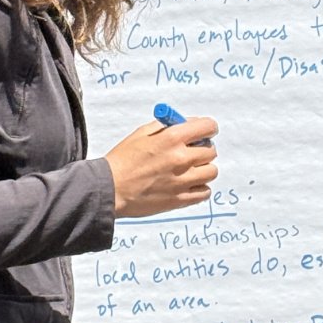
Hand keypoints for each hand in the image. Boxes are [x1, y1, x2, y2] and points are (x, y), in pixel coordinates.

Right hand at [105, 117, 219, 218]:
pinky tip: (187, 185)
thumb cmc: (123, 160)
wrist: (110, 189)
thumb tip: (184, 123)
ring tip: (189, 171)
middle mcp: (181, 158)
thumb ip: (166, 127)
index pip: (208, 127)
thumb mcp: (141, 133)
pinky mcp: (180, 199)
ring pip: (211, 172)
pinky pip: (205, 192)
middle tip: (191, 153)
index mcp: (172, 138)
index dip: (208, 128)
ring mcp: (183, 181)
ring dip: (203, 169)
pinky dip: (199, 188)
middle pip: (211, 151)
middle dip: (203, 149)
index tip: (204, 132)